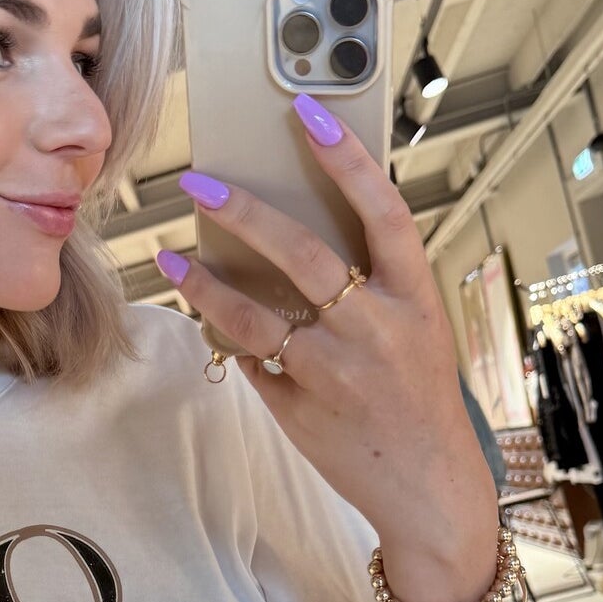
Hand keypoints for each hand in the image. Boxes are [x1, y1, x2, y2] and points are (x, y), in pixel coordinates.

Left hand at [157, 94, 498, 577]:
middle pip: (304, 254)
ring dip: (205, 283)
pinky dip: (226, 336)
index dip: (345, 158)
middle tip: (199, 184)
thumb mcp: (417, 333)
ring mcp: (337, 373)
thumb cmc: (421, 402)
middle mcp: (378, 330)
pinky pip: (253, 361)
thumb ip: (372, 288)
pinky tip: (201, 312)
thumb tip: (295, 240)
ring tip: (170, 257)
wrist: (431, 489)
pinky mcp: (302, 410)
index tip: (307, 112)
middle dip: (244, 213)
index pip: (383, 211)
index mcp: (415, 299)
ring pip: (257, 315)